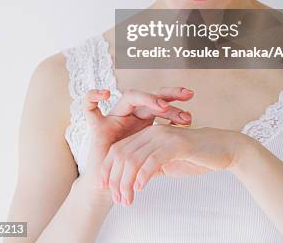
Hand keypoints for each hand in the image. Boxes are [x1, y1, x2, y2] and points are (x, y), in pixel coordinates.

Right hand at [77, 86, 193, 197]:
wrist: (108, 188)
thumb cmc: (130, 172)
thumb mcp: (153, 155)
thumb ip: (166, 144)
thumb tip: (193, 136)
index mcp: (143, 119)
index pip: (162, 104)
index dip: (176, 106)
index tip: (191, 115)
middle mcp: (129, 114)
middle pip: (150, 96)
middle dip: (169, 95)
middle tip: (186, 96)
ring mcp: (114, 117)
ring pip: (130, 96)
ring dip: (147, 99)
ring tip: (162, 106)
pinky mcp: (96, 126)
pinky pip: (89, 107)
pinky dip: (94, 96)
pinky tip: (105, 94)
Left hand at [99, 124, 246, 204]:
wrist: (223, 150)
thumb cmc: (197, 156)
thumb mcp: (168, 163)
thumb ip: (151, 167)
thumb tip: (134, 181)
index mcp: (148, 135)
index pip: (119, 150)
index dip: (108, 170)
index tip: (105, 189)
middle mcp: (153, 132)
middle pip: (122, 154)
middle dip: (115, 179)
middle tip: (117, 200)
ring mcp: (164, 136)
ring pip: (134, 158)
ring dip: (126, 181)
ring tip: (126, 199)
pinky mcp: (176, 144)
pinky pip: (153, 159)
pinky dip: (143, 174)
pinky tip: (139, 188)